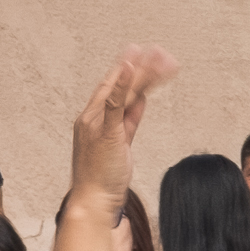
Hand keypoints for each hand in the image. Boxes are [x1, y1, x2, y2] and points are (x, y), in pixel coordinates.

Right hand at [68, 45, 179, 208]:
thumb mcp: (121, 143)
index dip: (127, 69)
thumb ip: (129, 120)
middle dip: (139, 65)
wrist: (92, 200)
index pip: (112, 87)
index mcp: (93, 119)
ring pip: (121, 90)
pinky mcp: (105, 132)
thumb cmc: (104, 177)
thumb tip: (140, 100)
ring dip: (141, 70)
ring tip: (158, 54)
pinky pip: (114, 103)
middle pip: (119, 84)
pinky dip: (122, 83)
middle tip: (157, 49)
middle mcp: (91, 117)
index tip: (140, 53)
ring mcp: (96, 123)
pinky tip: (131, 66)